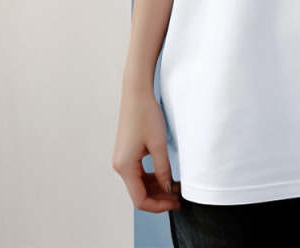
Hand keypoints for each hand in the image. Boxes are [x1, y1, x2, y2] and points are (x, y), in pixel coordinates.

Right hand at [111, 85, 181, 212]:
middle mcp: (120, 166)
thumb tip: (168, 189)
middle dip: (159, 198)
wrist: (137, 94)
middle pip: (139, 193)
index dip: (158, 206)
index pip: (140, 199)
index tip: (175, 203)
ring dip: (156, 188)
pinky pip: (139, 173)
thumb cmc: (146, 115)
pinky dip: (152, 178)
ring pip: (139, 184)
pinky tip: (166, 177)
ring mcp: (122, 160)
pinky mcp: (127, 153)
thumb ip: (163, 169)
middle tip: (179, 198)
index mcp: (125, 167)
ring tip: (175, 188)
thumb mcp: (158, 144)